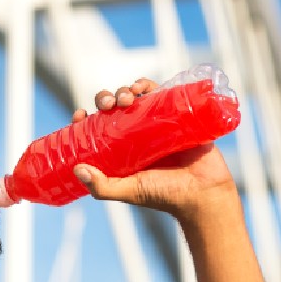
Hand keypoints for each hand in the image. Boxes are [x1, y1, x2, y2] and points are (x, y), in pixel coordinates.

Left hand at [71, 77, 237, 219]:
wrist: (204, 193)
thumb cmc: (166, 196)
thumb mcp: (129, 191)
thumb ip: (103, 186)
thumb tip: (77, 169)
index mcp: (121, 150)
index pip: (96, 128)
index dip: (85, 119)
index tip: (80, 114)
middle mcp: (136, 135)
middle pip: (114, 108)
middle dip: (106, 99)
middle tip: (109, 103)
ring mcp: (157, 123)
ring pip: (135, 97)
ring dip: (125, 90)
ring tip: (127, 97)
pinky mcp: (177, 115)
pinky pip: (161, 93)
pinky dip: (148, 85)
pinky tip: (142, 86)